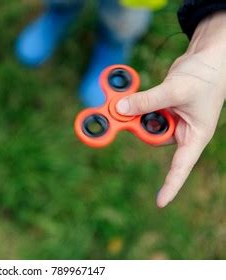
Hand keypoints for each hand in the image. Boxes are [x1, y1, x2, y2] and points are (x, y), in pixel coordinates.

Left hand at [116, 11, 225, 207]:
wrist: (207, 58)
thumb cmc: (205, 77)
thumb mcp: (177, 90)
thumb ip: (148, 101)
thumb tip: (120, 109)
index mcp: (194, 136)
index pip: (182, 166)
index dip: (171, 184)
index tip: (160, 202)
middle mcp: (181, 131)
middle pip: (153, 139)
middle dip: (137, 128)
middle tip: (118, 114)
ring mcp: (170, 119)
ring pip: (144, 125)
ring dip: (133, 113)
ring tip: (122, 100)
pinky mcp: (160, 108)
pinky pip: (142, 111)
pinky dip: (133, 104)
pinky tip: (125, 96)